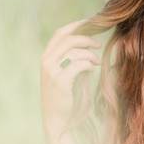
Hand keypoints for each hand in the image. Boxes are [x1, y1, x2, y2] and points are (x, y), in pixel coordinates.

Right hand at [40, 17, 101, 136]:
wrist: (57, 120)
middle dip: (86, 37)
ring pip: (74, 50)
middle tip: (98, 44)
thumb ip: (75, 58)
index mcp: (47, 56)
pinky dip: (88, 63)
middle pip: (68, 38)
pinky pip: (78, 64)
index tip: (91, 24)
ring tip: (96, 61)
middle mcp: (46, 60)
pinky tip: (92, 68)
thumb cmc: (66, 96)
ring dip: (89, 53)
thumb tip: (90, 44)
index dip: (76, 25)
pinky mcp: (60, 81)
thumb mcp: (69, 73)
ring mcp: (51, 70)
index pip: (60, 33)